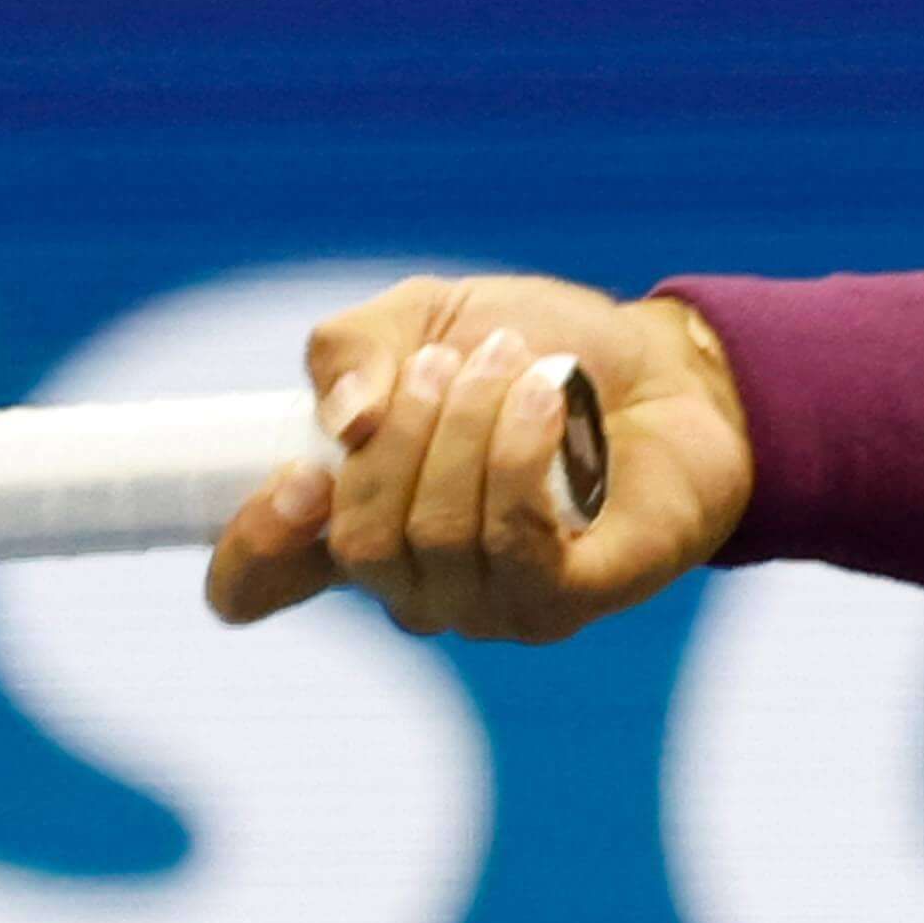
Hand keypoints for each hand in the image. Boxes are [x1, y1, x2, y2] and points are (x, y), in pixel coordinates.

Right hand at [203, 273, 753, 643]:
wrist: (671, 370)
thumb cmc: (540, 353)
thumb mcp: (428, 318)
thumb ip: (354, 348)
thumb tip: (345, 420)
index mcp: (354, 521)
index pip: (254, 584)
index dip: (251, 548)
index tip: (298, 475)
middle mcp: (411, 581)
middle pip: (356, 541)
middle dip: (402, 434)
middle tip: (458, 360)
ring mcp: (486, 604)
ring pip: (436, 536)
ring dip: (469, 427)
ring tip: (514, 362)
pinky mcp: (562, 601)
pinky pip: (513, 543)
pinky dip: (517, 455)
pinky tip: (544, 398)